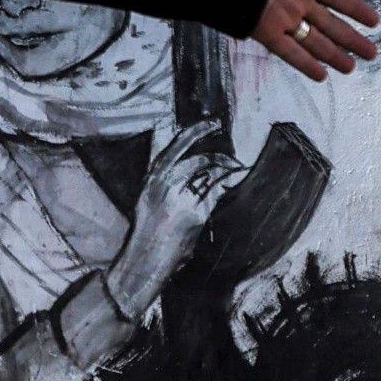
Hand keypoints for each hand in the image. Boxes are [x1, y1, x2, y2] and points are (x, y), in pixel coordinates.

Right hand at [123, 119, 249, 265]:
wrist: (147, 256)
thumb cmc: (147, 225)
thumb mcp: (146, 192)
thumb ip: (159, 168)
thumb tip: (169, 138)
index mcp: (153, 176)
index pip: (177, 144)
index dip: (197, 130)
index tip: (213, 123)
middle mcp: (165, 184)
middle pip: (200, 160)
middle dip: (222, 158)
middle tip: (233, 159)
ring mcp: (181, 200)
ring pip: (211, 177)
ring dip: (227, 172)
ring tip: (234, 171)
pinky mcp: (195, 215)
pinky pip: (215, 195)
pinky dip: (224, 188)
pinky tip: (228, 186)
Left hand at [252, 0, 380, 81]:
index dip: (354, 6)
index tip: (374, 19)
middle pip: (330, 23)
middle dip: (350, 37)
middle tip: (372, 53)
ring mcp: (281, 16)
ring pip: (313, 39)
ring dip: (333, 54)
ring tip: (352, 67)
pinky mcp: (264, 30)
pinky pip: (289, 49)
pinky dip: (305, 63)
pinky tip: (322, 75)